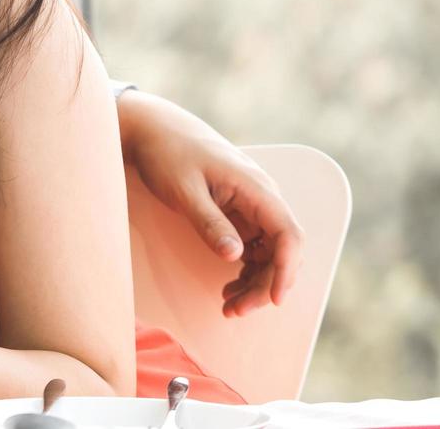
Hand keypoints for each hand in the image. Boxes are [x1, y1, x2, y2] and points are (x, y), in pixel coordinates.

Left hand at [124, 93, 303, 315]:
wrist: (151, 128)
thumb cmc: (167, 154)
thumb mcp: (184, 190)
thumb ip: (209, 223)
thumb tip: (236, 256)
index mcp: (256, 187)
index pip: (288, 234)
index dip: (287, 270)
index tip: (273, 299)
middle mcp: (261, 195)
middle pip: (281, 249)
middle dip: (265, 284)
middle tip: (235, 310)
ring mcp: (251, 203)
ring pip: (268, 251)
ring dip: (255, 280)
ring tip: (229, 304)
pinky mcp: (238, 209)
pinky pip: (253, 244)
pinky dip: (245, 267)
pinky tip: (229, 284)